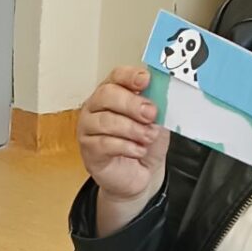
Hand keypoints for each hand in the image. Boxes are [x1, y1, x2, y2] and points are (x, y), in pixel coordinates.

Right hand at [78, 65, 169, 224]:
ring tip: (148, 137)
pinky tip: (138, 151)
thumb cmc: (144, 144)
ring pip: (105, 120)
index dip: (130, 76)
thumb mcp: (157, 121)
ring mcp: (88, 128)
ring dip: (132, 129)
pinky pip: (104, 143)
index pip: (116, 76)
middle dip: (132, 104)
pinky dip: (126, 147)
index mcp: (113, 92)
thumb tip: (163, 93)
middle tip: (151, 114)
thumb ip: (157, 106)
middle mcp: (96, 106)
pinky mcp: (88, 150)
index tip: (145, 81)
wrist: (140, 174)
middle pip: (107, 94)